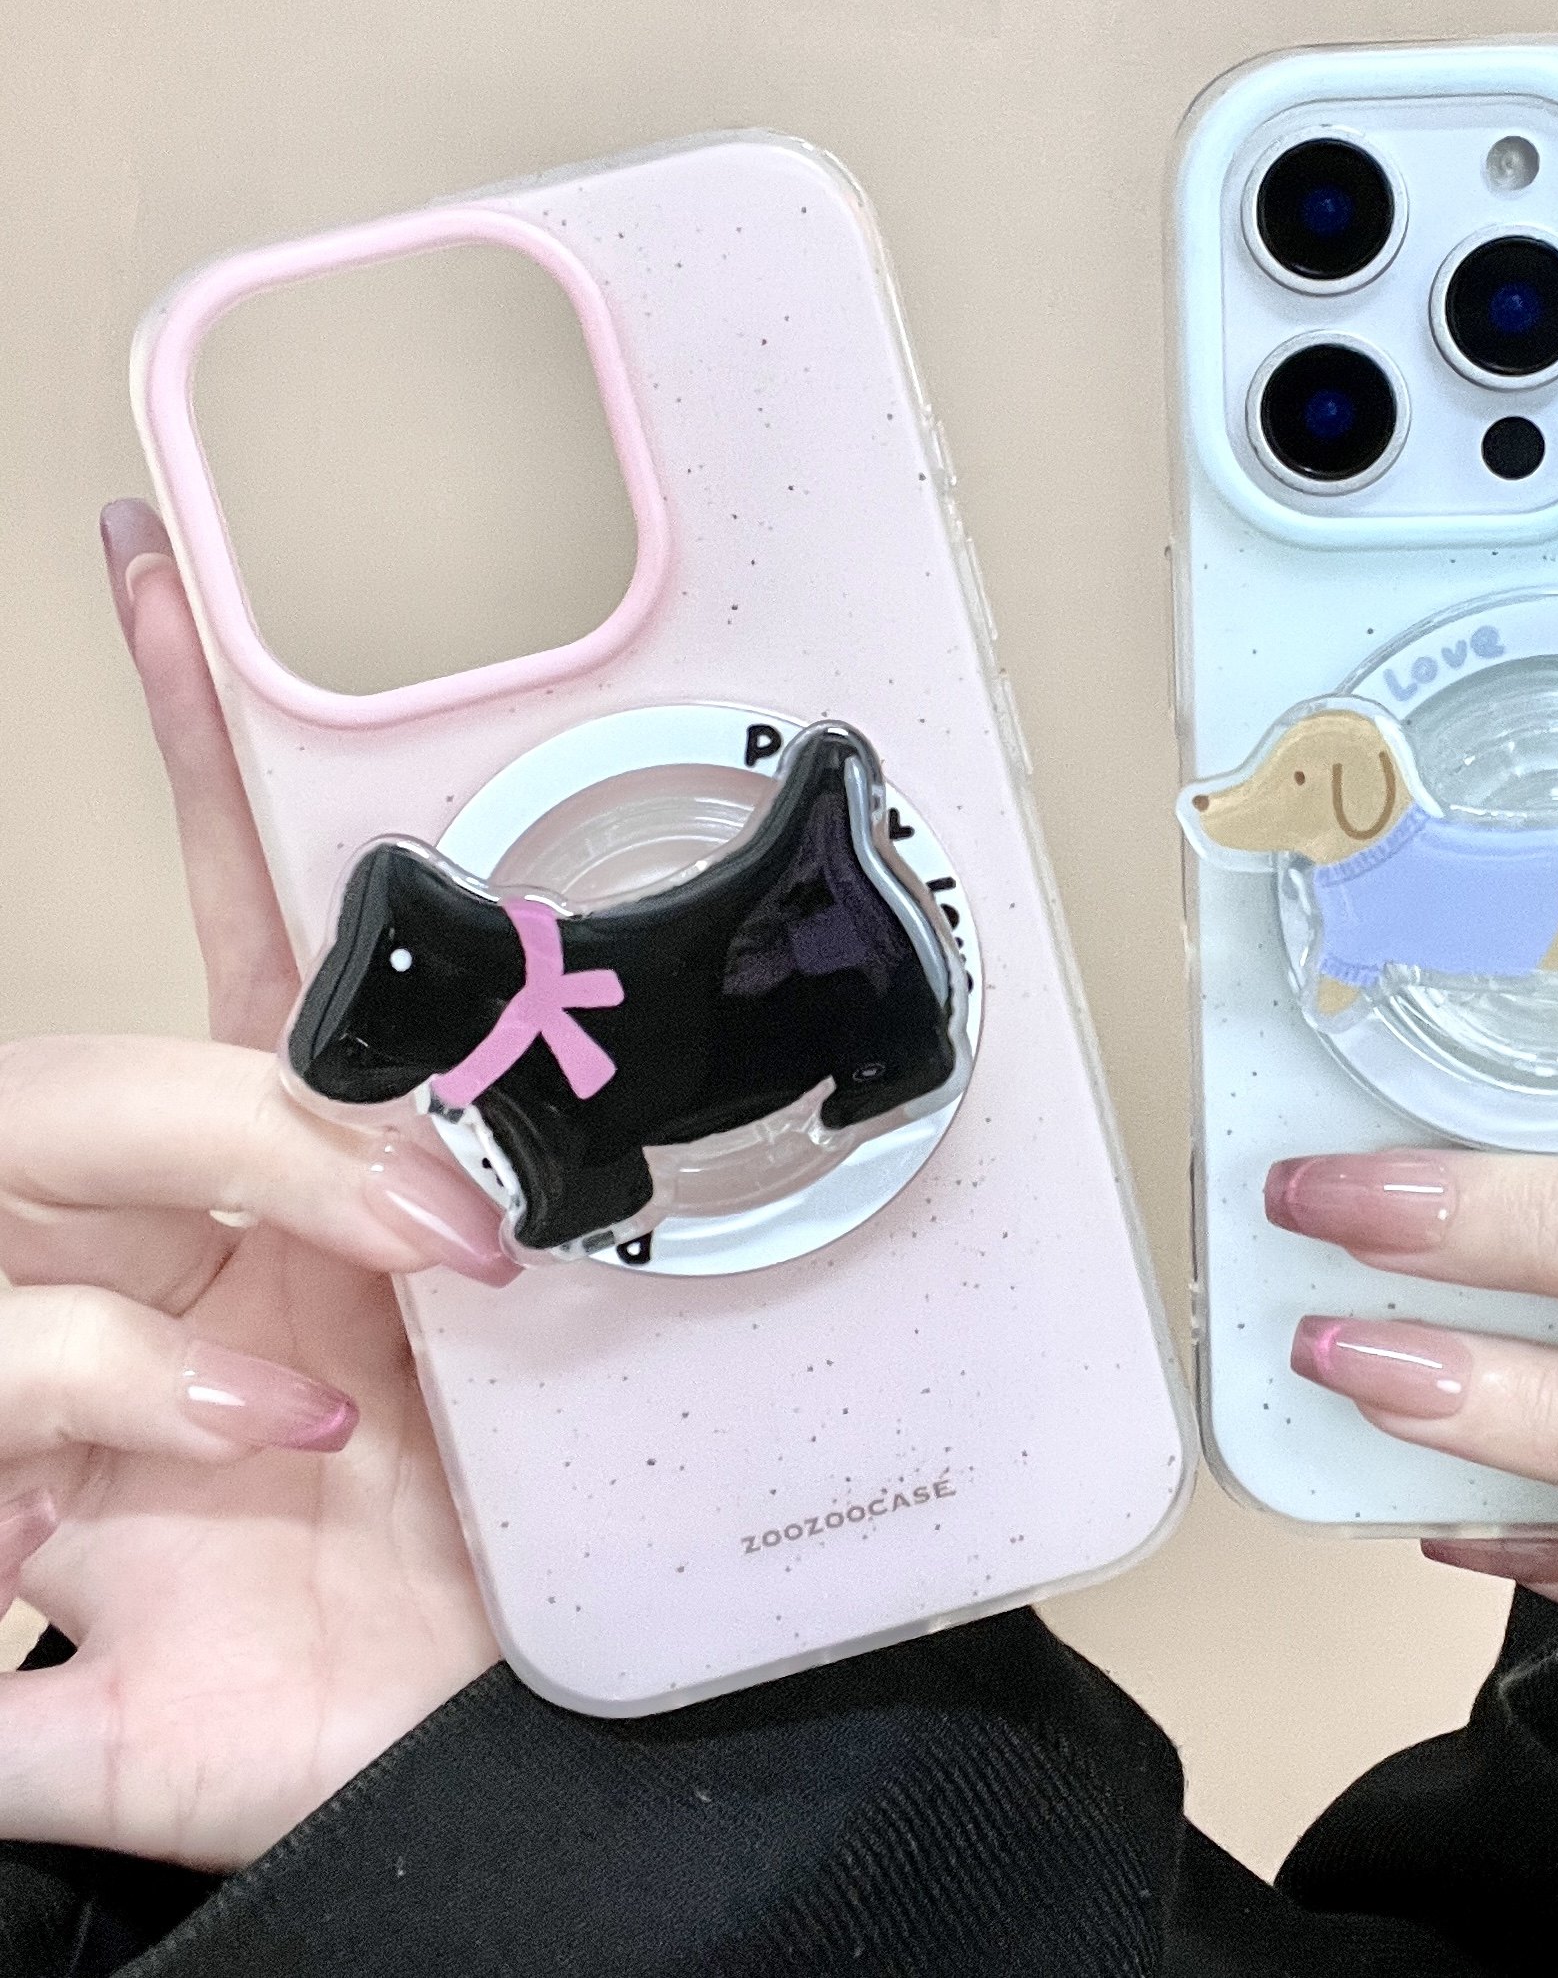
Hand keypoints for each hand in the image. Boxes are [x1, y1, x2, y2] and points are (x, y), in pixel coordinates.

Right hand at [0, 503, 511, 1870]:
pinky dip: (45, 1565)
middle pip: (83, 1104)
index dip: (189, 766)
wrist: (493, 1781)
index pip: (235, 955)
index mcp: (290, 1206)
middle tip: (437, 1232)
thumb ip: (584, 1255)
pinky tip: (149, 1550)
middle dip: (241, 1145)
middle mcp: (157, 1283)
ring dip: (136, 1357)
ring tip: (312, 1426)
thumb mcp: (582, 1380)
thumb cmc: (517, 1563)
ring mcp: (67, 1444)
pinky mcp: (24, 1626)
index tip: (154, 571)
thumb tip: (695, 1118)